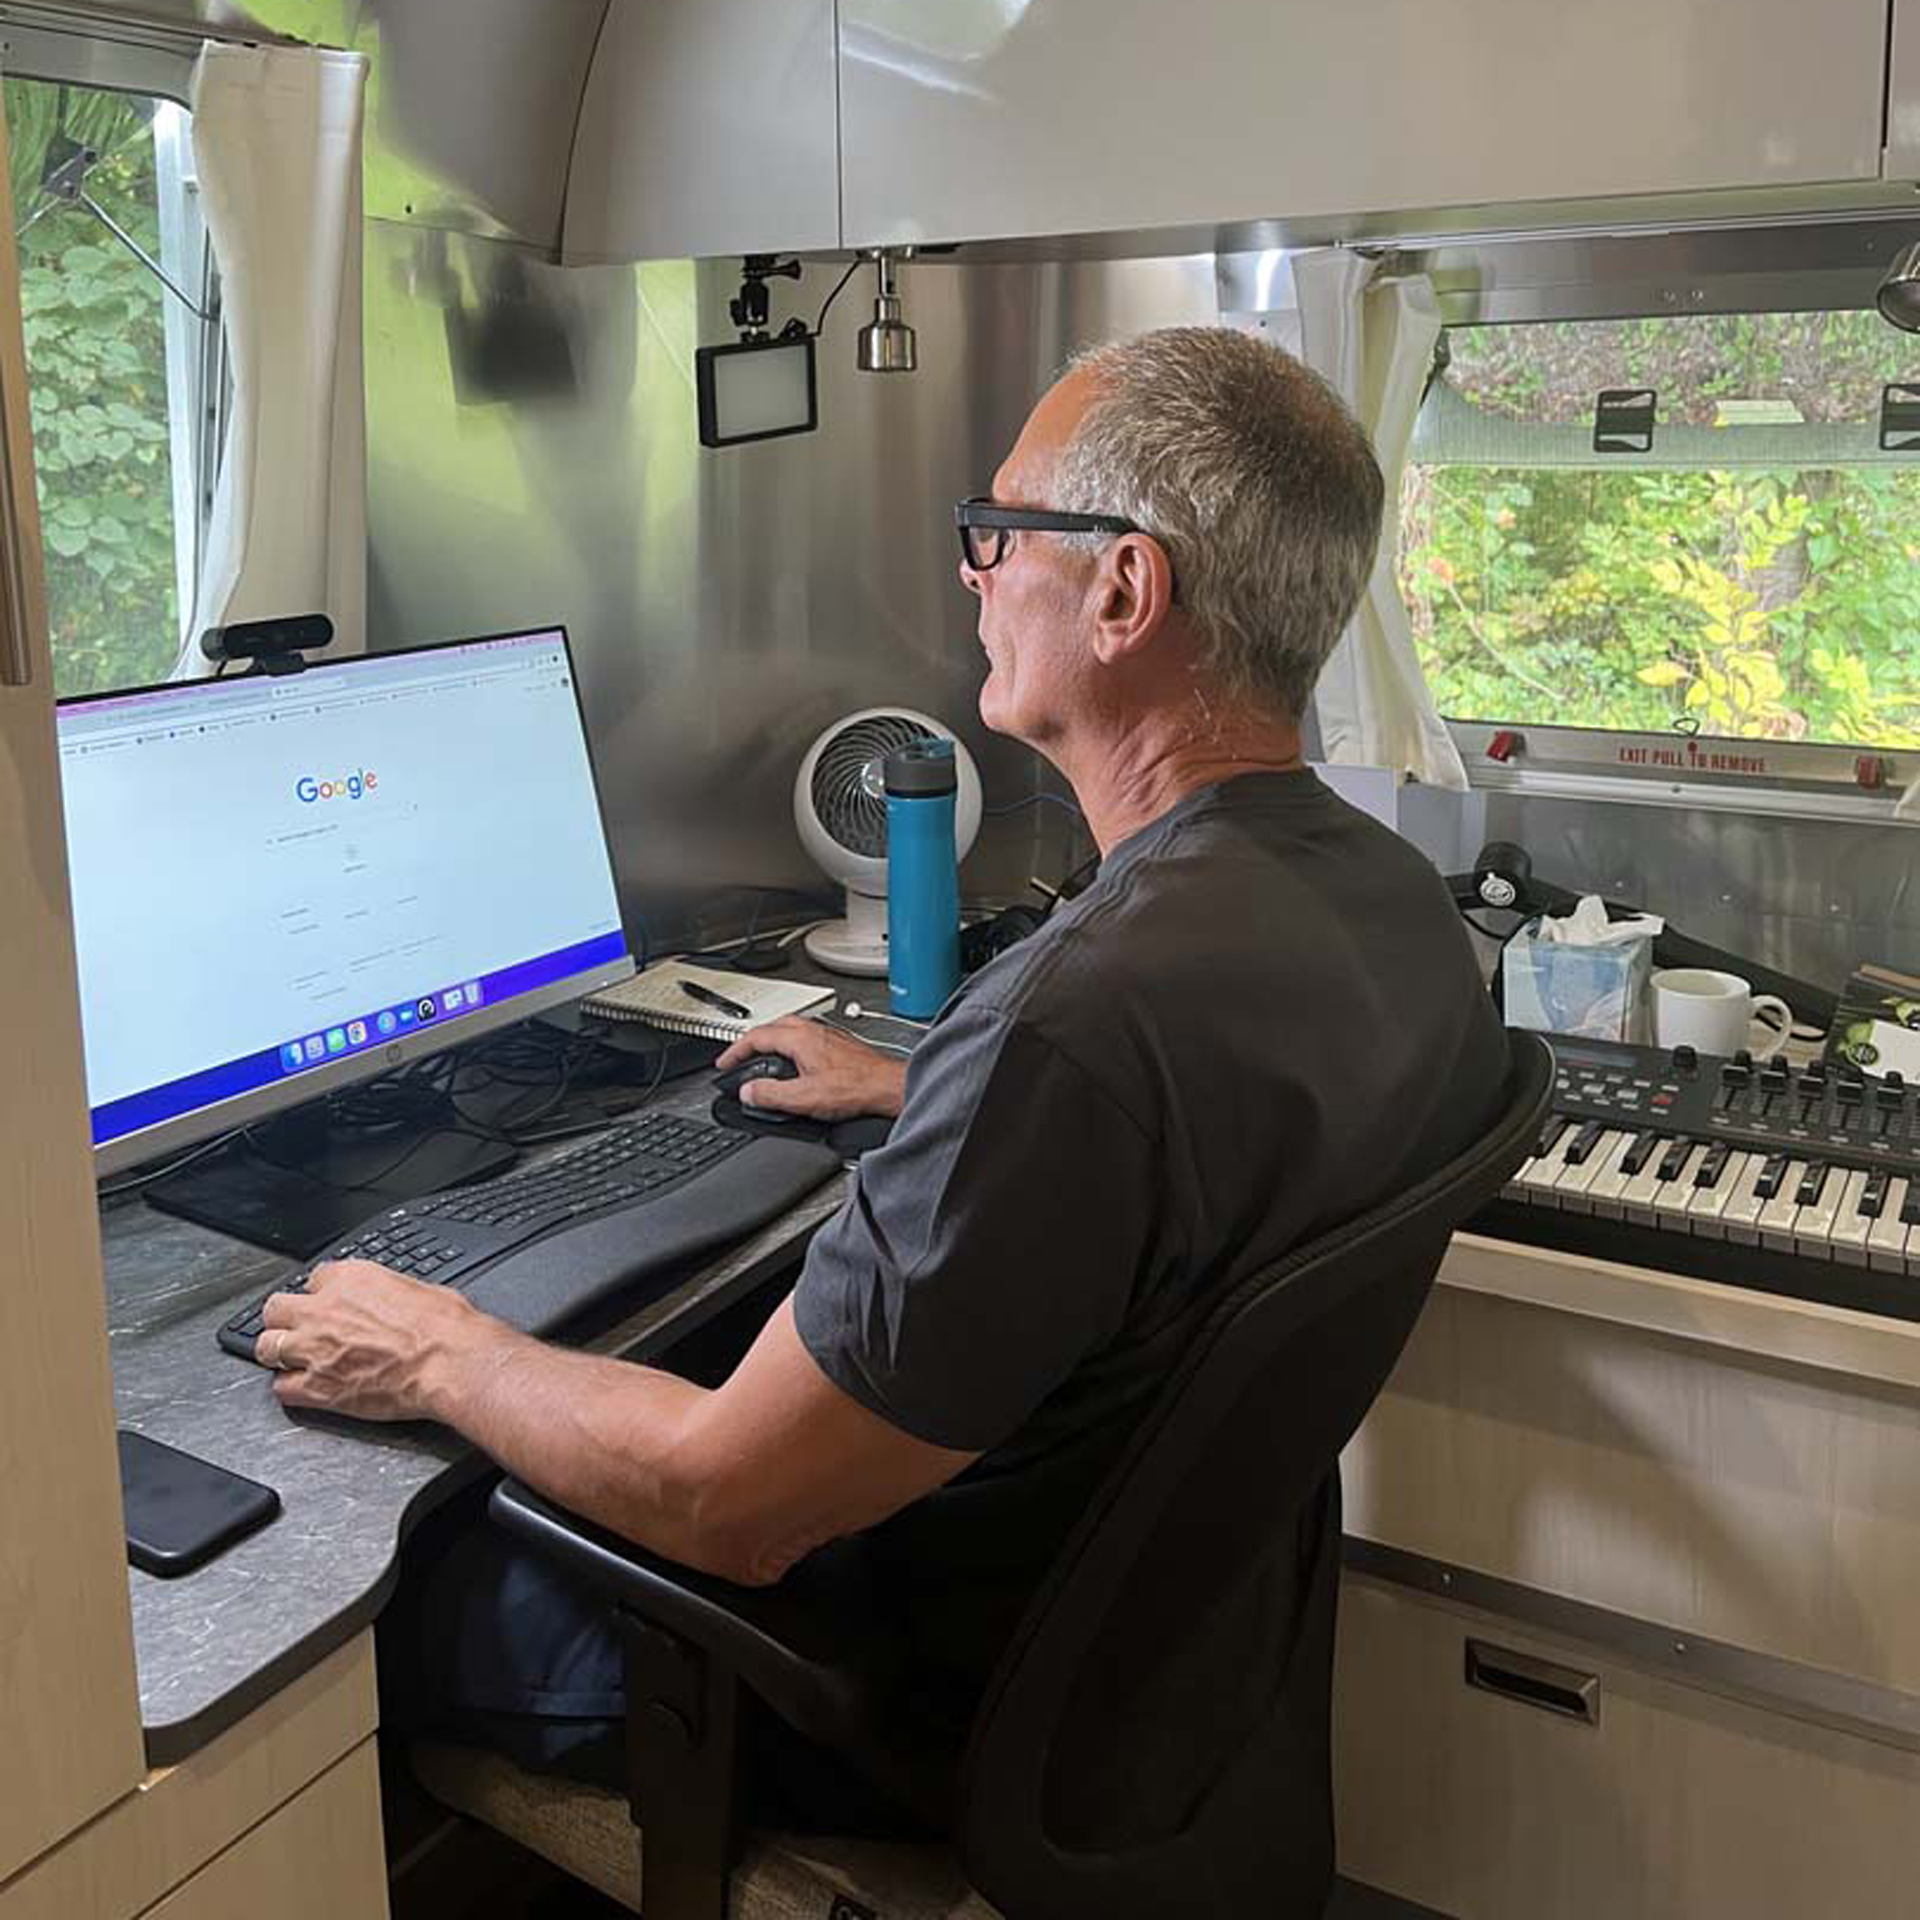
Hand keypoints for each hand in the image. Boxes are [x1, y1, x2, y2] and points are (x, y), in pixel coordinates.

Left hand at [256, 1260, 511, 1422]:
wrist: (450, 1363)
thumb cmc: (446, 1327)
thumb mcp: (419, 1288)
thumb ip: (386, 1291)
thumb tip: (387, 1300)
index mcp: (350, 1279)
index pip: (315, 1278)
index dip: (321, 1293)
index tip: (329, 1303)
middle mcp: (324, 1311)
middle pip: (276, 1308)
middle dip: (285, 1318)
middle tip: (298, 1327)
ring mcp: (315, 1350)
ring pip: (267, 1346)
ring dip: (279, 1351)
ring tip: (292, 1357)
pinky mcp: (318, 1388)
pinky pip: (281, 1387)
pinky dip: (289, 1387)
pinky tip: (302, 1386)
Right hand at [715, 1017, 906, 1120]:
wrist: (889, 1088)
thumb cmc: (858, 1088)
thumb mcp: (805, 1098)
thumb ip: (771, 1095)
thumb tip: (748, 1092)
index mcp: (800, 1038)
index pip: (756, 1036)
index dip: (734, 1050)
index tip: (724, 1063)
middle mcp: (814, 1031)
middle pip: (773, 1026)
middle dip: (752, 1042)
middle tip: (740, 1058)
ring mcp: (829, 1036)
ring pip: (791, 1030)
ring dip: (772, 1042)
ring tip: (763, 1060)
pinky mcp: (840, 1046)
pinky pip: (806, 1039)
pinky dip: (791, 1048)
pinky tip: (796, 1065)